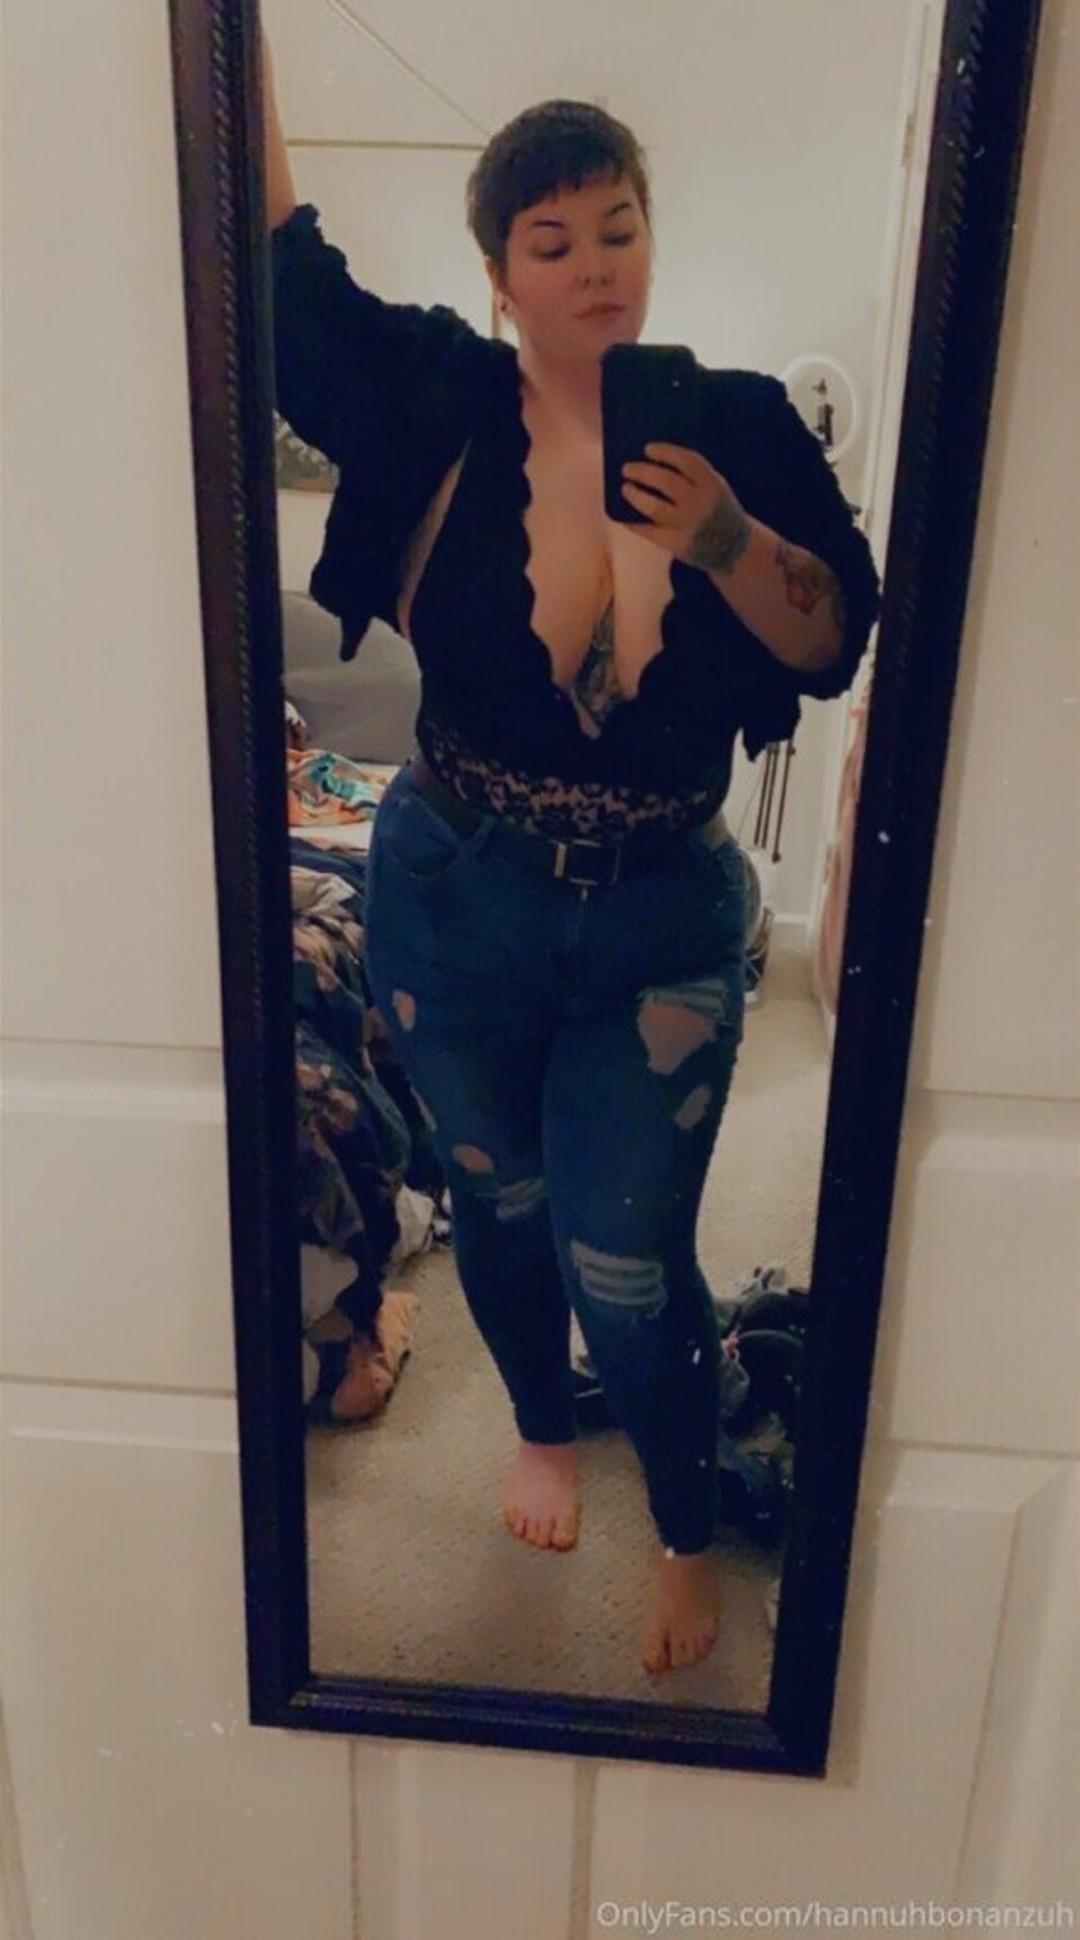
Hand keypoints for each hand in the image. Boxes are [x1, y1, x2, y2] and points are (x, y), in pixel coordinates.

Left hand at [620, 443, 750, 572]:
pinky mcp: (678, 544)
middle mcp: (701, 503)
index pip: (687, 461)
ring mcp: (689, 525)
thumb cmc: (719, 511)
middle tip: (627, 468)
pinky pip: (650, 531)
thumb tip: (656, 461)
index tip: (647, 449)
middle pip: (666, 482)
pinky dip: (634, 523)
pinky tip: (624, 516)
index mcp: (712, 485)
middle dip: (643, 472)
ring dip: (635, 496)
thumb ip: (695, 476)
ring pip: (655, 507)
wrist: (736, 548)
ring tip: (625, 489)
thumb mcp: (716, 488)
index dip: (665, 452)